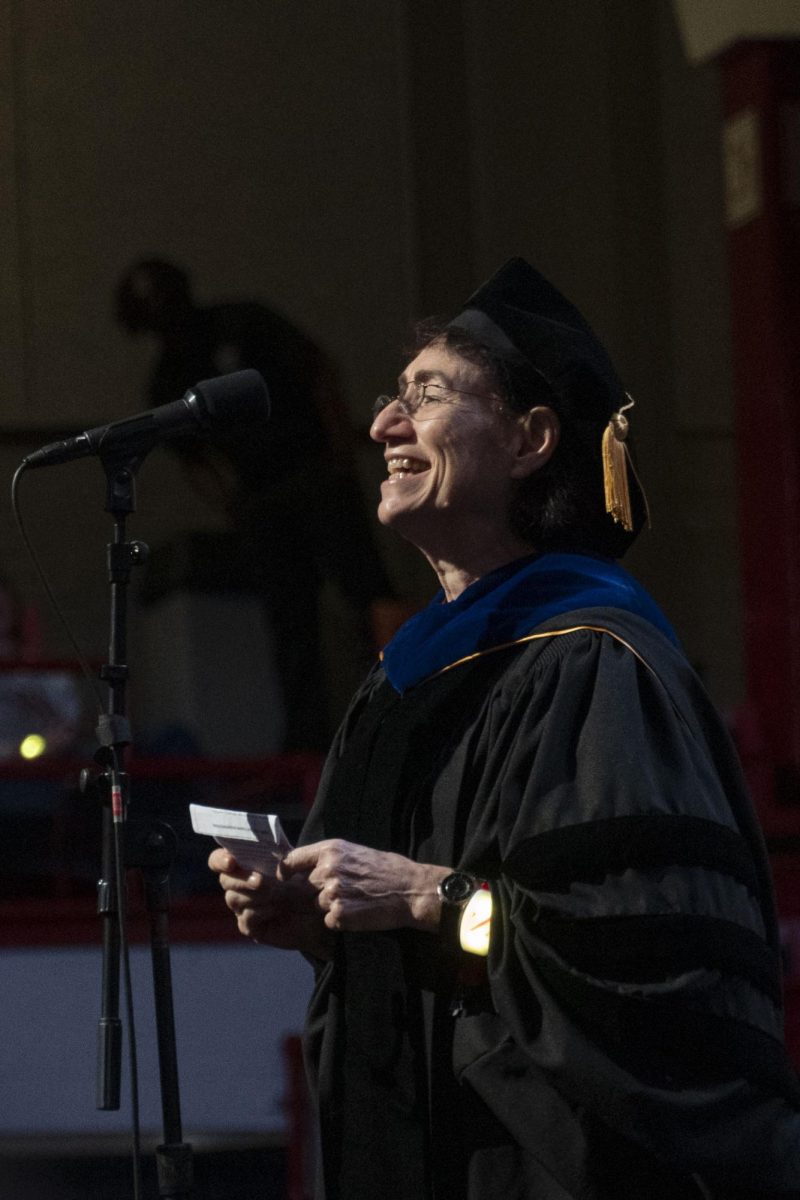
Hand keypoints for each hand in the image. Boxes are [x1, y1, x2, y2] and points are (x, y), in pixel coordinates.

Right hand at [209, 848, 333, 958]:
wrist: (319, 909)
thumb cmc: (306, 880)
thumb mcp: (296, 861)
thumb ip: (280, 851)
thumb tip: (269, 845)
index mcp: (244, 865)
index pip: (218, 860)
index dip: (220, 860)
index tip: (231, 861)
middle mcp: (239, 885)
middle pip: (225, 880)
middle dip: (241, 879)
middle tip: (261, 881)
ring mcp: (242, 907)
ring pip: (233, 899)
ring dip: (253, 895)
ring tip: (275, 893)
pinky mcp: (251, 927)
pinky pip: (245, 919)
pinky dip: (259, 912)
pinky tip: (274, 909)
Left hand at [280, 839, 449, 933]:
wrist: (410, 890)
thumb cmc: (387, 869)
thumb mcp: (355, 851)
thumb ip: (329, 858)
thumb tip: (305, 867)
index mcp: (330, 850)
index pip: (291, 860)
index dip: (286, 872)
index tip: (287, 880)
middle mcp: (326, 869)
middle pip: (301, 887)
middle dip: (313, 893)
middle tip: (336, 895)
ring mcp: (331, 893)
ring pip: (314, 906)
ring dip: (327, 908)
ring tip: (353, 902)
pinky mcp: (338, 915)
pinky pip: (327, 921)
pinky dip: (338, 921)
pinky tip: (357, 914)